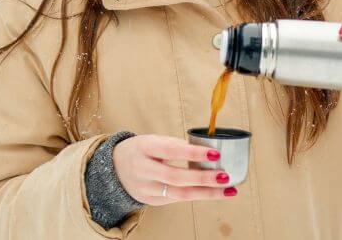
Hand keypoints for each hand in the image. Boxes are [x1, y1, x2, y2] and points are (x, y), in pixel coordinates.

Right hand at [112, 134, 237, 204]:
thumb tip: (207, 153)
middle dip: (203, 178)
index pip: (171, 150)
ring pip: (179, 194)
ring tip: (228, 190)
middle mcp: (143, 169)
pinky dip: (197, 195)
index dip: (193, 153)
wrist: (113, 168)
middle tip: (225, 176)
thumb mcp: (153, 141)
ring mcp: (145, 188)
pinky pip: (177, 198)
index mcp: (144, 147)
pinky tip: (213, 192)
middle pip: (175, 177)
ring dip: (207, 193)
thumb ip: (175, 146)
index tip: (214, 154)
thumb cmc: (141, 151)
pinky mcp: (150, 201)